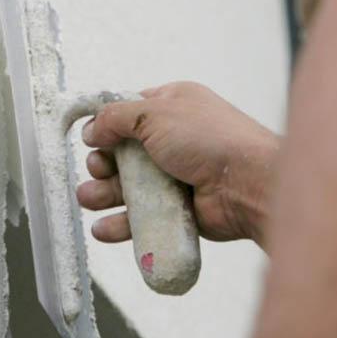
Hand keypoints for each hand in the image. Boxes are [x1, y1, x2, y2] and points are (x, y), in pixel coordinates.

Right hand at [76, 82, 279, 247]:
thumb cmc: (210, 139)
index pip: (128, 116)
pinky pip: (141, 217)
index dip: (106, 128)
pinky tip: (103, 228)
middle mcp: (172, 142)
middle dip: (103, 164)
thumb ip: (116, 117)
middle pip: (122, 155)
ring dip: (103, 194)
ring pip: (128, 188)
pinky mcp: (176, 209)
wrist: (247, 183)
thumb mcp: (155, 112)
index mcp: (171, 109)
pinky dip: (120, 223)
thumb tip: (92, 129)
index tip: (91, 139)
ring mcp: (174, 177)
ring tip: (89, 199)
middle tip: (98, 170)